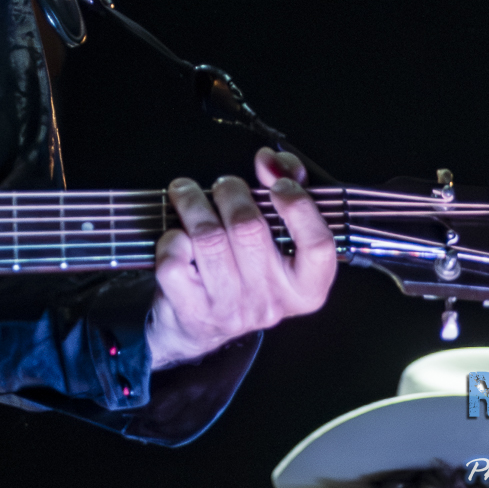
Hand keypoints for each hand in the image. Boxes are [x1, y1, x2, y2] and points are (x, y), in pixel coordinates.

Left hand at [147, 147, 337, 367]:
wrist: (203, 327)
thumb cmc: (246, 270)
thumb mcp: (278, 236)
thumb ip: (286, 188)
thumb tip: (270, 161)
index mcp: (305, 286)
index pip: (317, 245)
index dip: (299, 206)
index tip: (278, 184)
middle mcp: (272, 301)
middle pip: (249, 229)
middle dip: (230, 192)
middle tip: (222, 186)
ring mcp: (231, 308)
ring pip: (208, 239)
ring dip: (192, 202)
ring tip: (186, 192)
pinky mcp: (193, 310)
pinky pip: (175, 262)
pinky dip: (171, 238)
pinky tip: (176, 234)